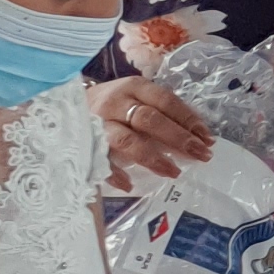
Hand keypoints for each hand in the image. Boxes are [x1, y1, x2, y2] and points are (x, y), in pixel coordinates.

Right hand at [90, 77, 212, 190]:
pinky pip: (101, 161)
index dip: (188, 120)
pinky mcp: (82, 143)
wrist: (66, 107)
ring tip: (174, 172)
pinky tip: (129, 185)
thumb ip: (162, 113)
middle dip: (178, 138)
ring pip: (128, 141)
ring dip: (153, 158)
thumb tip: (197, 135)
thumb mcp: (137, 98)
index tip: (207, 138)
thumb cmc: (114, 105)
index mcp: (134, 88)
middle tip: (200, 155)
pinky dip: (116, 174)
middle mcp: (115, 103)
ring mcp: (97, 123)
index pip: (166, 101)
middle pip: (150, 120)